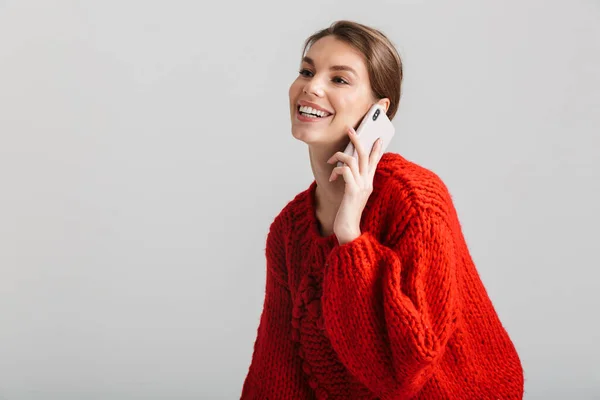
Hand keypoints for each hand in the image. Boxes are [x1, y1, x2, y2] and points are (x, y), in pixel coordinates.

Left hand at [326, 126, 383, 243]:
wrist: (348, 230)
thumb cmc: (347, 212)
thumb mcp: (353, 194)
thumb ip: (353, 181)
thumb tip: (345, 169)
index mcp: (369, 182)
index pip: (375, 161)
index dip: (376, 149)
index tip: (378, 137)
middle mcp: (367, 182)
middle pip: (365, 155)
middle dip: (357, 139)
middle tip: (350, 129)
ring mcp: (361, 186)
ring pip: (353, 159)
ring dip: (339, 156)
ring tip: (331, 161)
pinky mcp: (352, 191)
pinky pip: (345, 171)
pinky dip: (337, 170)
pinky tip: (332, 176)